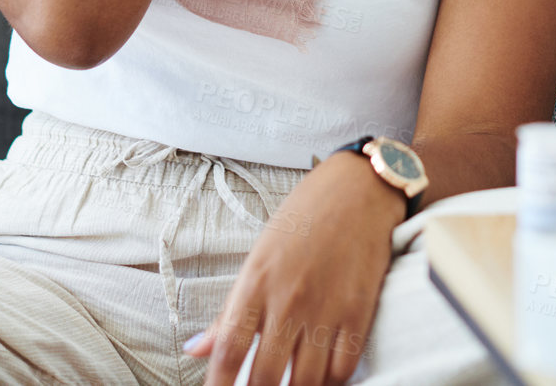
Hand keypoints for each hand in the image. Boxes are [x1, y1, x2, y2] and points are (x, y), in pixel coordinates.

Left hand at [186, 150, 404, 385]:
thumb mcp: (258, 257)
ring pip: (306, 381)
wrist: (357, 189)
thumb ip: (229, 311)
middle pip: (265, 376)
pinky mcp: (359, 312)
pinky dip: (331, 381)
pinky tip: (321, 378)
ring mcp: (325, 308)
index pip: (228, 349)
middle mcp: (288, 299)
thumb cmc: (305, 218)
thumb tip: (196, 348)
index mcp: (256, 283)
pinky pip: (343, 368)